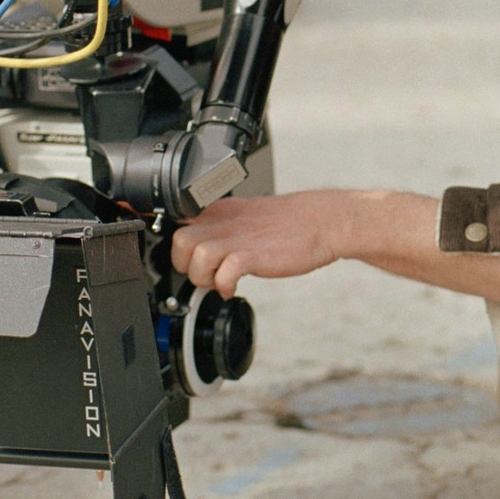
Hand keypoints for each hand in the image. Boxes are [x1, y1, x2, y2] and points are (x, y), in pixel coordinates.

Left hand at [170, 192, 349, 296]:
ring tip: (219, 282)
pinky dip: (224, 287)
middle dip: (185, 265)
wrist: (324, 221)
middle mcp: (225, 222)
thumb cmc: (290, 222)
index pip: (178, 219)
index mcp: (221, 210)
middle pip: (179, 241)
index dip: (175, 243)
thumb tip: (202, 243)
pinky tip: (233, 288)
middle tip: (204, 273)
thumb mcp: (247, 215)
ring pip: (196, 257)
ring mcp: (239, 238)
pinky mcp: (254, 255)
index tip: (183, 257)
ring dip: (203, 278)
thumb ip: (222, 226)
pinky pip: (224, 274)